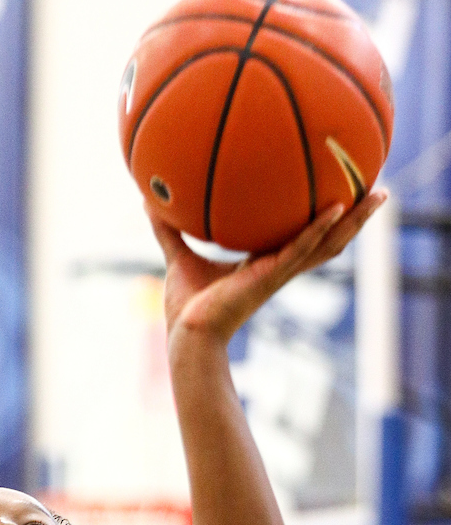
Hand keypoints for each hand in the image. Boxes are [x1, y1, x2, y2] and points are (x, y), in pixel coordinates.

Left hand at [149, 190, 387, 345]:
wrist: (187, 335)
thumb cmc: (185, 307)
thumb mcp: (177, 255)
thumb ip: (167, 228)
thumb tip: (145, 197)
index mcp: (265, 262)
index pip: (303, 236)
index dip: (324, 217)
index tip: (340, 191)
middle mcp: (280, 267)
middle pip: (329, 238)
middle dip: (356, 216)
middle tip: (379, 190)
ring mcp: (280, 273)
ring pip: (328, 244)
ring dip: (356, 220)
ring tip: (379, 195)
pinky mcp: (271, 278)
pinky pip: (302, 250)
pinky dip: (320, 230)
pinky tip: (338, 209)